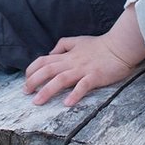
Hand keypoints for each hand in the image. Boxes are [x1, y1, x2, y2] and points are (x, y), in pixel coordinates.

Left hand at [23, 5, 144, 106]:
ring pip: (61, 79)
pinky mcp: (95, 77)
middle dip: (34, 81)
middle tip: (25, 93)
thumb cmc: (99, 45)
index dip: (32, 69)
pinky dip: (74, 94)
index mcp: (67, 55)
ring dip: (47, 91)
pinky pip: (83, 86)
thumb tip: (50, 53)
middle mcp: (72, 62)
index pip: (44, 60)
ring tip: (37, 102)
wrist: (119, 46)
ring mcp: (83, 70)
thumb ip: (63, 45)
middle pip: (48, 70)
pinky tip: (67, 103)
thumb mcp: (78, 40)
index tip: (26, 80)